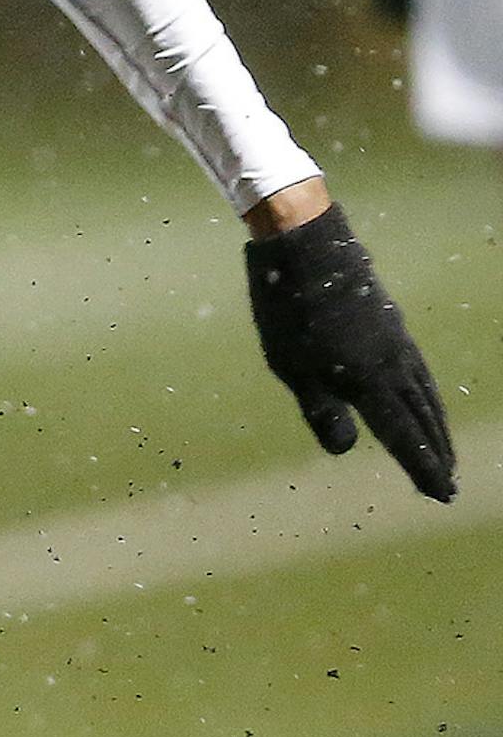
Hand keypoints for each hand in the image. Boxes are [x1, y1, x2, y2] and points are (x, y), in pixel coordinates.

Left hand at [245, 199, 455, 501]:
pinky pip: (419, 369)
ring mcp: (396, 339)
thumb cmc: (288, 308)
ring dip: (437, 423)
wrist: (305, 242)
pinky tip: (422, 392)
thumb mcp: (291, 368)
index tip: (443, 493)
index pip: (404, 436)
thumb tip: (346, 450)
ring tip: (444, 446)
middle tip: (448, 480)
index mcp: (369, 383)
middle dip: (437, 451)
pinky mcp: (390, 320)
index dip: (424, 467)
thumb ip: (321, 411)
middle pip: (423, 417)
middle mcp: (393, 365)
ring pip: (426, 391)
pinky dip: (428, 392)